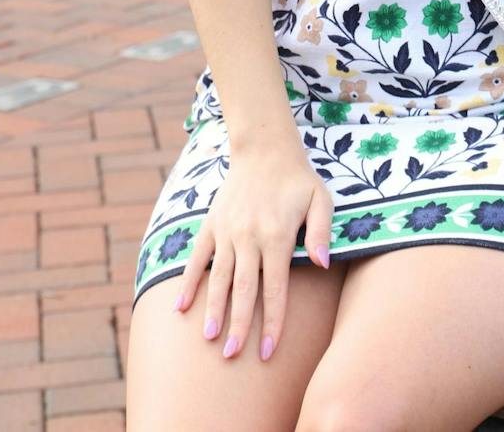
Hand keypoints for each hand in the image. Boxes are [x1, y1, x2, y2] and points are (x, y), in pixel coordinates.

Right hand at [172, 137, 333, 361]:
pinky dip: (189, 282)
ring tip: (210, 338)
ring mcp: (227, 231)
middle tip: (233, 355)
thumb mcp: (320, 199)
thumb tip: (323, 263)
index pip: (275, 288)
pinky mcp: (212, 224)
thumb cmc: (298, 179)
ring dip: (214, 309)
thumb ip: (321, 231)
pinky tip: (181, 308)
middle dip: (239, 325)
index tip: (267, 351)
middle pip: (244, 290)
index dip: (272, 321)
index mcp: (277, 235)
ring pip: (219, 277)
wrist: (264, 149)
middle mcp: (249, 236)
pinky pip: (197, 257)